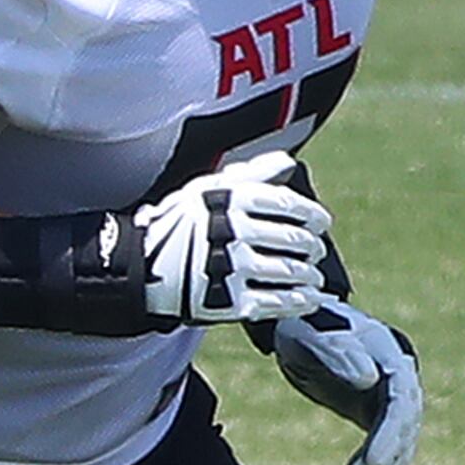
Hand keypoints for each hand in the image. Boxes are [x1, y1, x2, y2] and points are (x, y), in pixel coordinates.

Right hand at [138, 149, 330, 322]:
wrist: (142, 268)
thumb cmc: (180, 226)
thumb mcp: (207, 189)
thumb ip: (250, 174)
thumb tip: (287, 162)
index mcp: (228, 200)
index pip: (286, 205)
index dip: (312, 214)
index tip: (322, 222)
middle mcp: (231, 231)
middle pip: (293, 239)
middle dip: (313, 246)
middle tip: (316, 250)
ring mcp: (230, 268)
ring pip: (290, 271)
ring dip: (310, 275)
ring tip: (313, 275)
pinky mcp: (229, 301)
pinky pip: (276, 302)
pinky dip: (300, 301)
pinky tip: (308, 299)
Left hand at [263, 298, 421, 464]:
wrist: (296, 325)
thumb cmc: (302, 322)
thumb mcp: (313, 333)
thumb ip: (339, 351)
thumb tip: (369, 377)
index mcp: (387, 351)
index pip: (400, 397)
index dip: (391, 430)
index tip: (376, 460)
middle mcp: (396, 375)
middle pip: (404, 422)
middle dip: (387, 456)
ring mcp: (388, 394)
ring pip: (399, 438)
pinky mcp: (375, 410)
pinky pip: (385, 442)